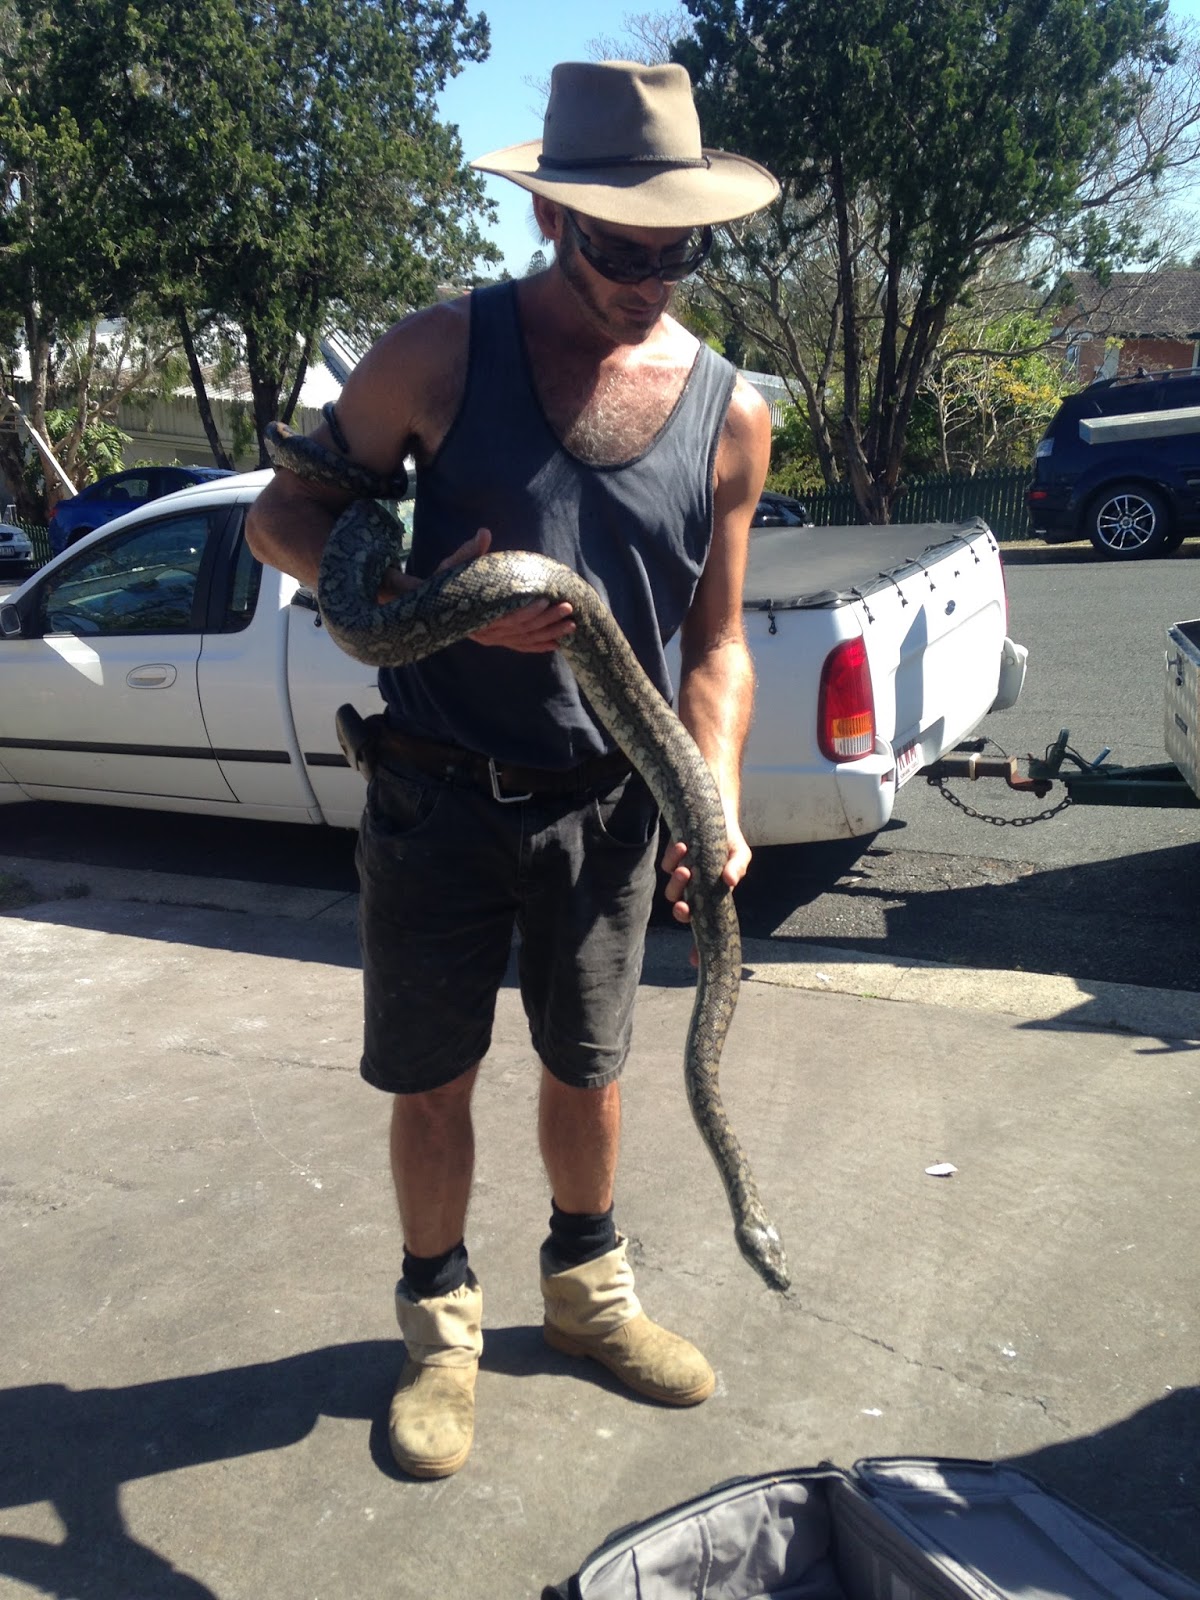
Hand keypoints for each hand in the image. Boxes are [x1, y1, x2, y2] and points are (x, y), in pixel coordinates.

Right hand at [380, 528, 573, 652]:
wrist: (430, 606)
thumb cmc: (444, 582)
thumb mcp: (453, 565)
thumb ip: (469, 552)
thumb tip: (484, 534)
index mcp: (477, 614)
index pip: (506, 616)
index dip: (527, 611)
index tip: (546, 600)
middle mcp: (485, 632)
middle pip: (521, 630)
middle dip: (546, 621)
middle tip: (568, 609)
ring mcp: (491, 638)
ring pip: (524, 640)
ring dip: (549, 634)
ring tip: (571, 626)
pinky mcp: (496, 640)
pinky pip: (519, 646)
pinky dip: (538, 646)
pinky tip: (556, 645)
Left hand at [661, 822, 751, 967]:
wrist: (714, 810)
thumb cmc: (729, 838)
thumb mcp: (740, 852)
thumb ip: (738, 866)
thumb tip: (731, 880)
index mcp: (714, 896)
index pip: (707, 926)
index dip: (700, 946)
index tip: (696, 961)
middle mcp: (697, 890)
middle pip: (684, 914)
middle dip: (682, 913)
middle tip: (685, 905)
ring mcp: (683, 876)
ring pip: (673, 893)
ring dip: (678, 884)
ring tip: (687, 867)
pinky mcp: (672, 859)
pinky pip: (667, 866)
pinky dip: (673, 858)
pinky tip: (683, 846)